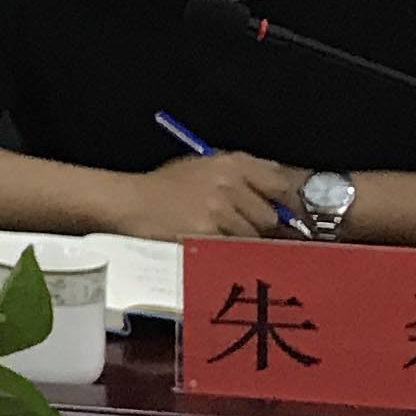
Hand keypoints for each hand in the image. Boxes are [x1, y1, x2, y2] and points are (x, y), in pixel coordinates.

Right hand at [111, 151, 301, 239]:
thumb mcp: (203, 167)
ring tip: (217, 236)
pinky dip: (227, 252)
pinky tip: (211, 245)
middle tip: (241, 231)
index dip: (286, 203)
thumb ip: (241, 176)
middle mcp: (229, 183)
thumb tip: (280, 198)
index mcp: (231, 163)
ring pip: (253, 237)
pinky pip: (234, 250)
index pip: (280, 183)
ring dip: (242, 242)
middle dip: (260, 228)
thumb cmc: (165, 187)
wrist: (129, 202)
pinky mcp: (208, 233)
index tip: (286, 216)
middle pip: (271, 216)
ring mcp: (219, 209)